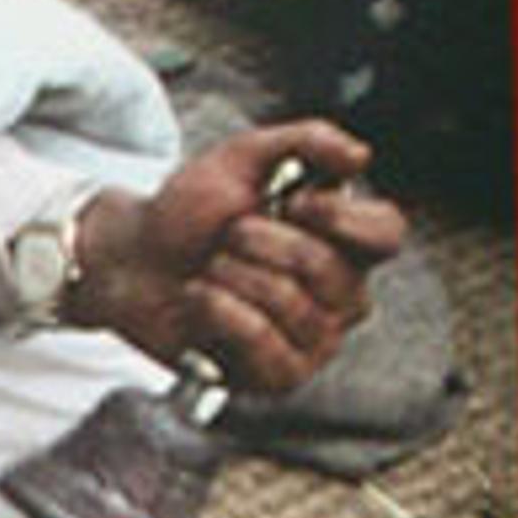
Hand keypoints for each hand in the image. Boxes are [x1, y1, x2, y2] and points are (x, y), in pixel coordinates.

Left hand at [75, 117, 402, 397]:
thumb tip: (361, 156)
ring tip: (211, 269)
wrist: (130, 260)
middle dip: (259, 241)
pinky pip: (260, 340)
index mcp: (344, 243)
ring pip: (290, 304)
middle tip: (228, 236)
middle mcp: (340, 296)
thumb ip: (307, 141)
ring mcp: (313, 341)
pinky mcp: (277, 376)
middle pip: (327, 269)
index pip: (387, 234)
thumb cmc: (190, 213)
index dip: (342, 219)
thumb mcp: (244, 158)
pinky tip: (199, 299)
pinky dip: (217, 309)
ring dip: (231, 274)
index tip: (296, 201)